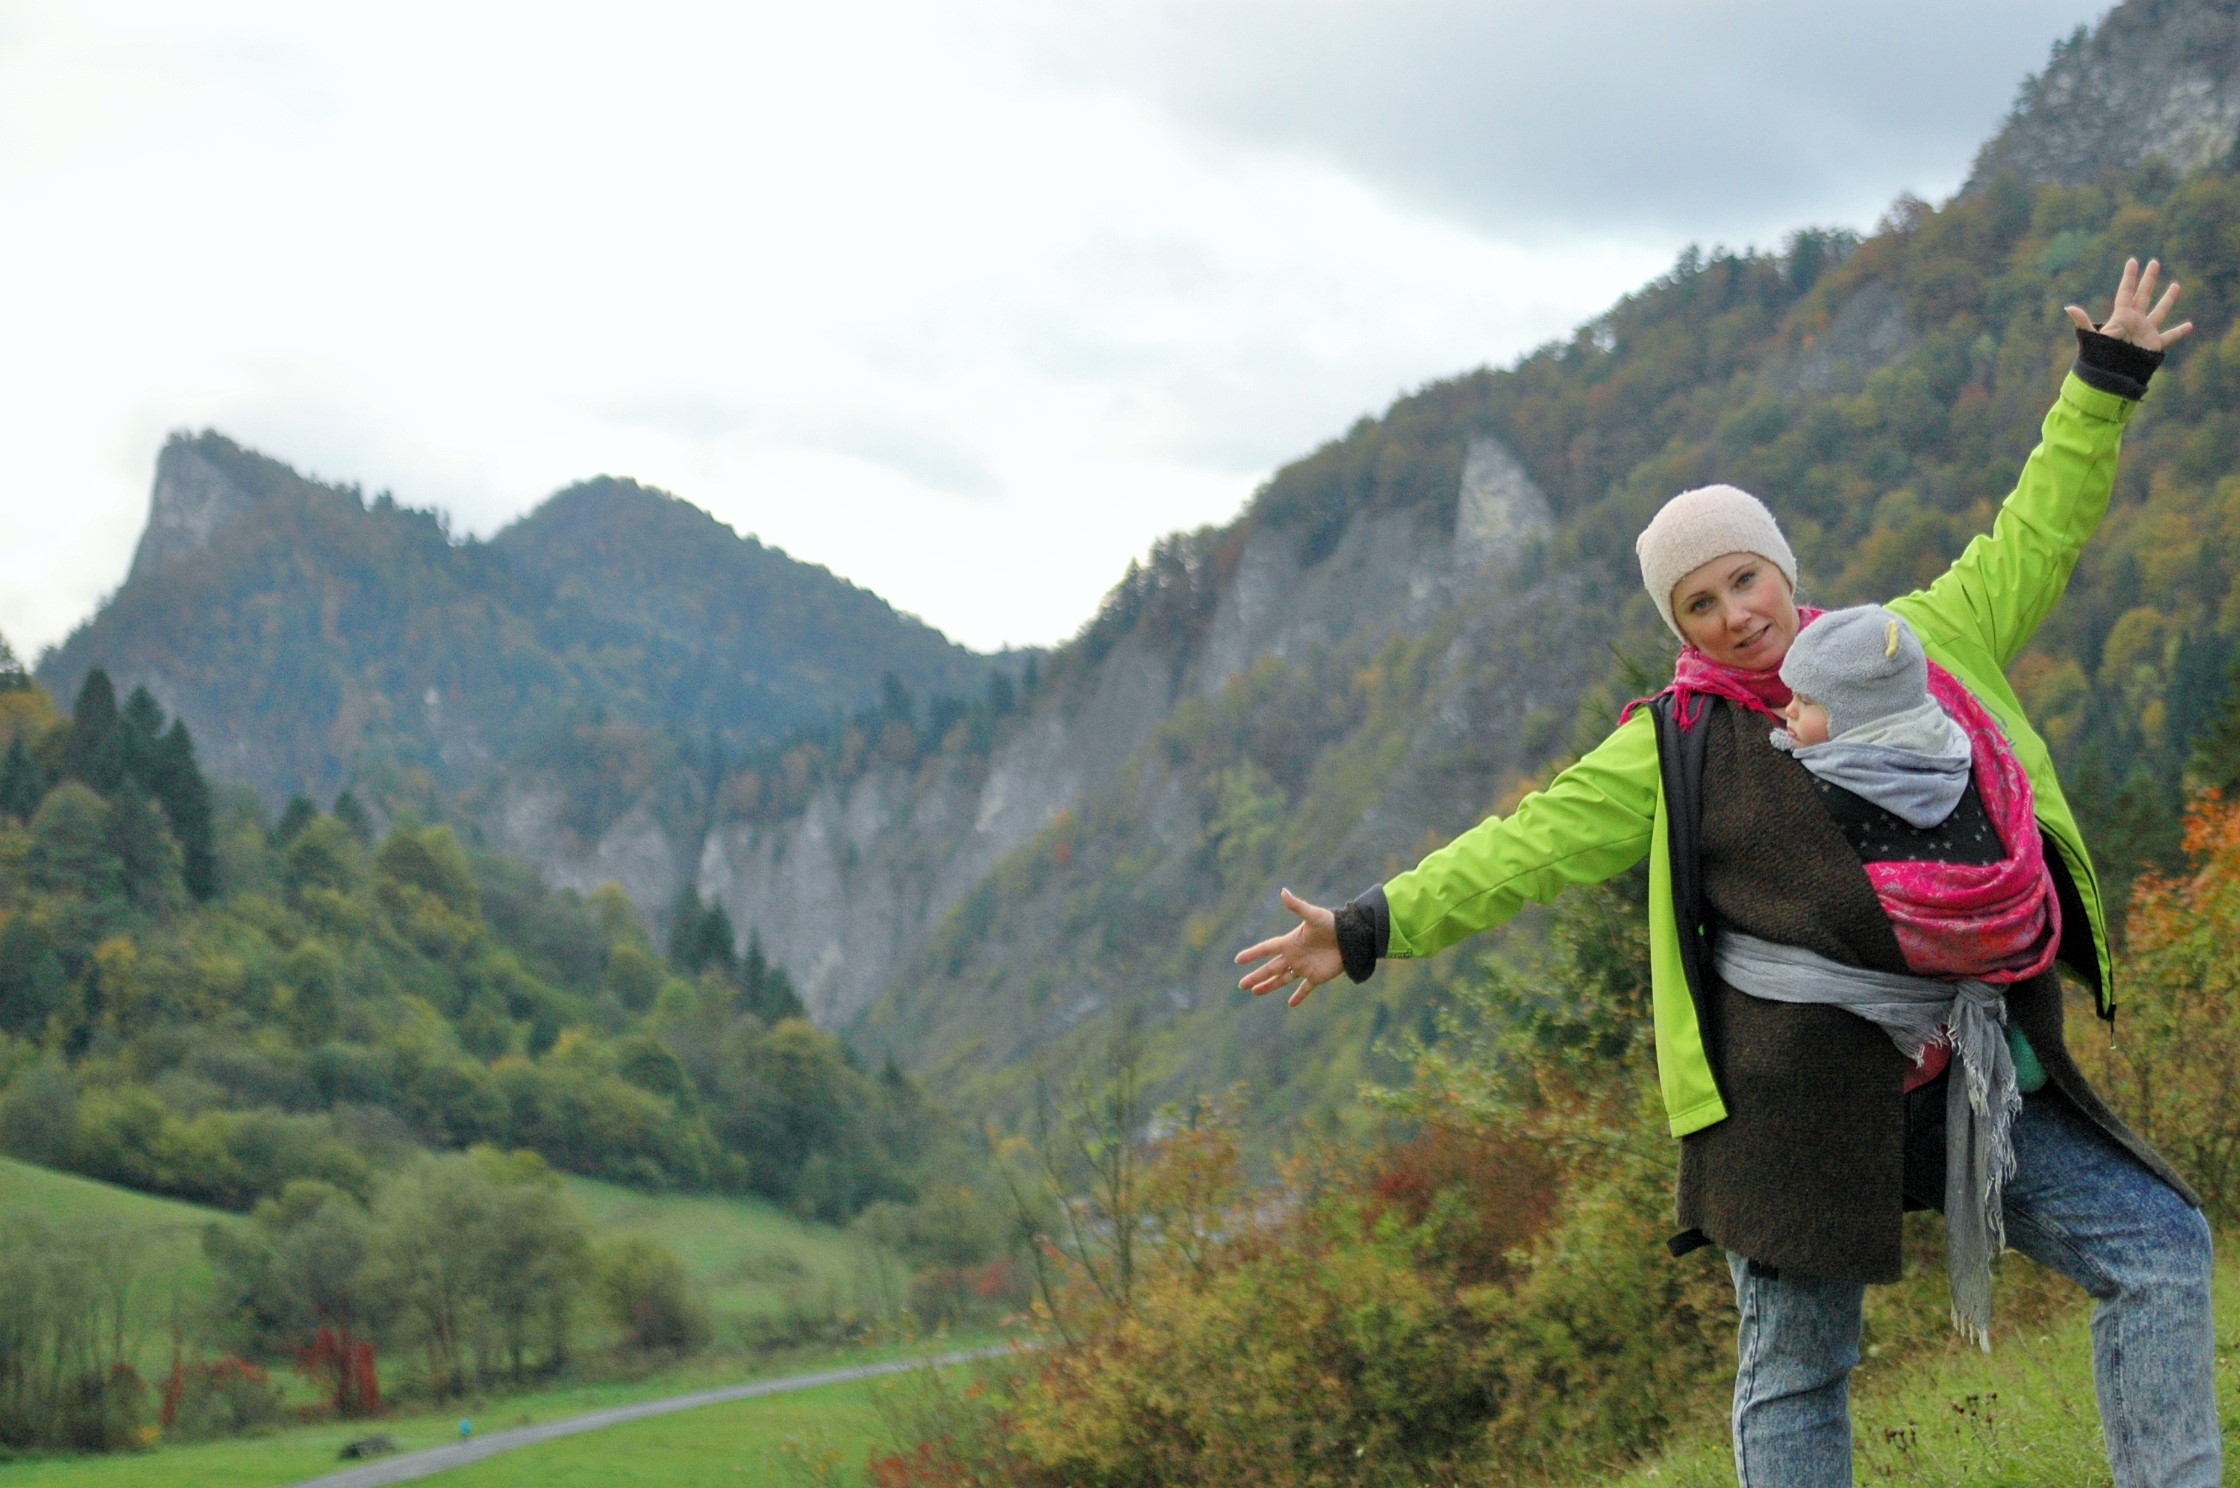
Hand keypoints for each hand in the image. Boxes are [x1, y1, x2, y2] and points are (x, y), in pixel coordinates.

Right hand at [1234, 888, 1344, 1006]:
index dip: (1253, 954)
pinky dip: (1299, 996)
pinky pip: (1305, 988)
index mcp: (1290, 942)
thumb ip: (1297, 906)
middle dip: (1256, 976)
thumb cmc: (1332, 924)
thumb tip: (1283, 891)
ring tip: (1255, 992)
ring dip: (1269, 986)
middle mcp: (1294, 956)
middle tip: (1242, 985)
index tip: (1238, 959)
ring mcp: (1304, 967)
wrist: (1352, 937)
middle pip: (1271, 968)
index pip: (1267, 949)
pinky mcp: (1317, 977)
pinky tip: (1291, 1004)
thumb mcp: (1313, 915)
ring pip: (1282, 979)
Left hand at [2066, 257, 2193, 349]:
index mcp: (2121, 316)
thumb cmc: (2100, 356)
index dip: (2129, 276)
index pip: (2126, 291)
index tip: (2133, 261)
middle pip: (2143, 295)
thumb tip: (2069, 308)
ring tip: (2176, 285)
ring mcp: (2145, 331)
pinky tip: (2190, 325)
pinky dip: (2179, 332)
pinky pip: (2169, 337)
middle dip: (2149, 279)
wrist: (2111, 375)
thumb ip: (2083, 322)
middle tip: (2154, 262)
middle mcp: (2135, 321)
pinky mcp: (2153, 345)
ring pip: (2160, 311)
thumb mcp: (2092, 337)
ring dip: (2168, 299)